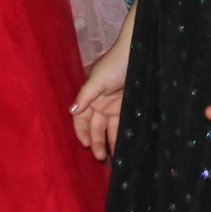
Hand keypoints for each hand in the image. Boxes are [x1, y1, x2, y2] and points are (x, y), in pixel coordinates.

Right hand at [70, 32, 132, 160]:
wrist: (139, 53)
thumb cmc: (116, 63)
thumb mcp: (98, 79)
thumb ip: (85, 95)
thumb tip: (71, 111)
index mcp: (90, 96)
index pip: (81, 119)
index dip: (82, 131)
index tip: (85, 144)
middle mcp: (101, 103)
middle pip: (95, 127)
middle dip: (96, 142)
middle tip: (98, 156)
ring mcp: (115, 106)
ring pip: (109, 129)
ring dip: (109, 142)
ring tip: (112, 158)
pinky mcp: (128, 107)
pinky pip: (122, 125)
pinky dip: (121, 136)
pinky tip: (123, 147)